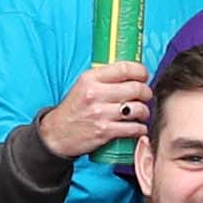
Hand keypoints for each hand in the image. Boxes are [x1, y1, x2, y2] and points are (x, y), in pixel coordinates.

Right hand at [39, 63, 153, 161]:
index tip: (144, 76)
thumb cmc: (73, 109)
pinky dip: (140, 129)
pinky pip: (133, 128)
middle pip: (136, 88)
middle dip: (146, 92)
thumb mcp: (83, 86)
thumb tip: (130, 73)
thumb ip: (103, 78)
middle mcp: (95, 94)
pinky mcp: (105, 131)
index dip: (141, 71)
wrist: (56, 134)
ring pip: (138, 109)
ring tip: (142, 113)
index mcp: (90, 78)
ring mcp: (100, 113)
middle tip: (145, 96)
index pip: (124, 68)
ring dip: (145, 112)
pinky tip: (138, 128)